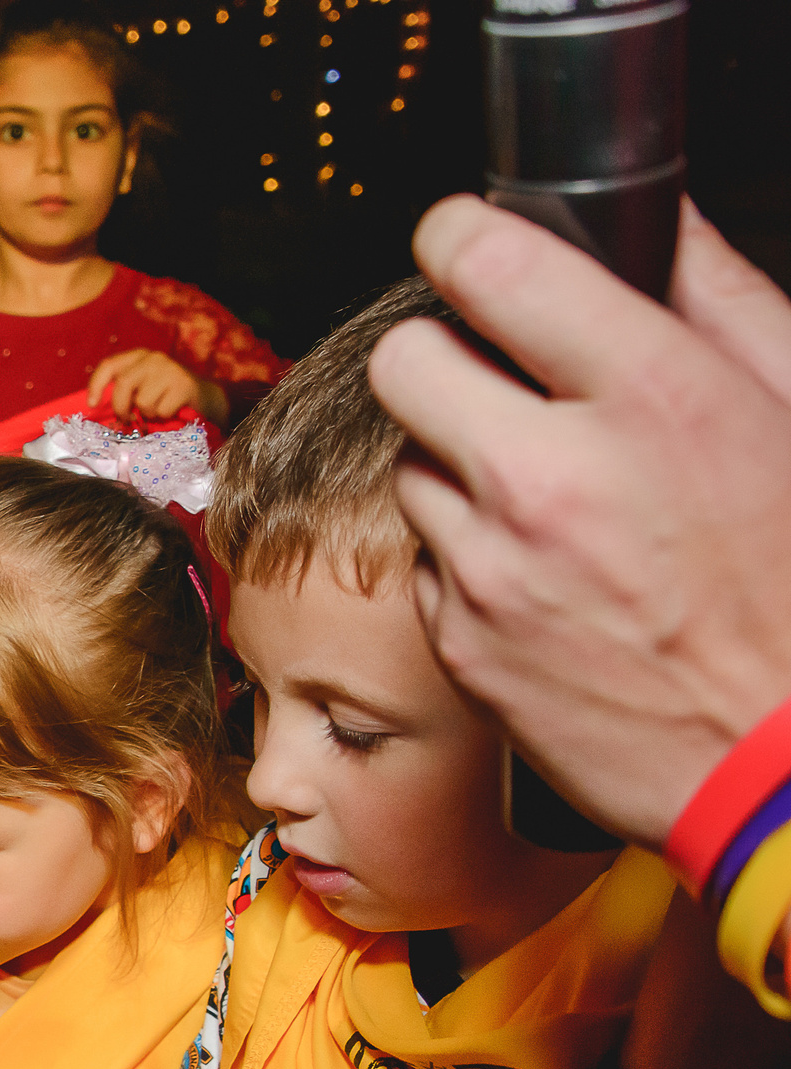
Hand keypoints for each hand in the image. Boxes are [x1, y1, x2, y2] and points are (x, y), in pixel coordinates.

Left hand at [87, 348, 209, 423]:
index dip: (96, 385)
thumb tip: (96, 409)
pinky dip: (163, 417)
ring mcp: (169, 370)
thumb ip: (123, 391)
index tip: (92, 404)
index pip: (109, 365)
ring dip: (147, 414)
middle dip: (121, 408)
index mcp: (138, 357)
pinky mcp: (183, 385)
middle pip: (123, 385)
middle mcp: (152, 358)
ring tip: (158, 410)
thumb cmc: (166, 395)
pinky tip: (172, 410)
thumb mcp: (142, 386)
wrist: (205, 397)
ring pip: (142, 401)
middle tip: (128, 419)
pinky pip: (160, 410)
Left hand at [370, 196, 790, 847]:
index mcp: (652, 396)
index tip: (464, 241)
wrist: (774, 758)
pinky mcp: (458, 640)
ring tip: (550, 496)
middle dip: (445, 354)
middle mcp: (552, 477)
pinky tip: (547, 576)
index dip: (461, 236)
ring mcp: (493, 566)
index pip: (490, 263)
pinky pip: (426, 559)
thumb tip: (653, 220)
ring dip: (459, 464)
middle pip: (406, 359)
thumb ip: (718, 298)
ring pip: (409, 463)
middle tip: (496, 377)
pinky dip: (467, 556)